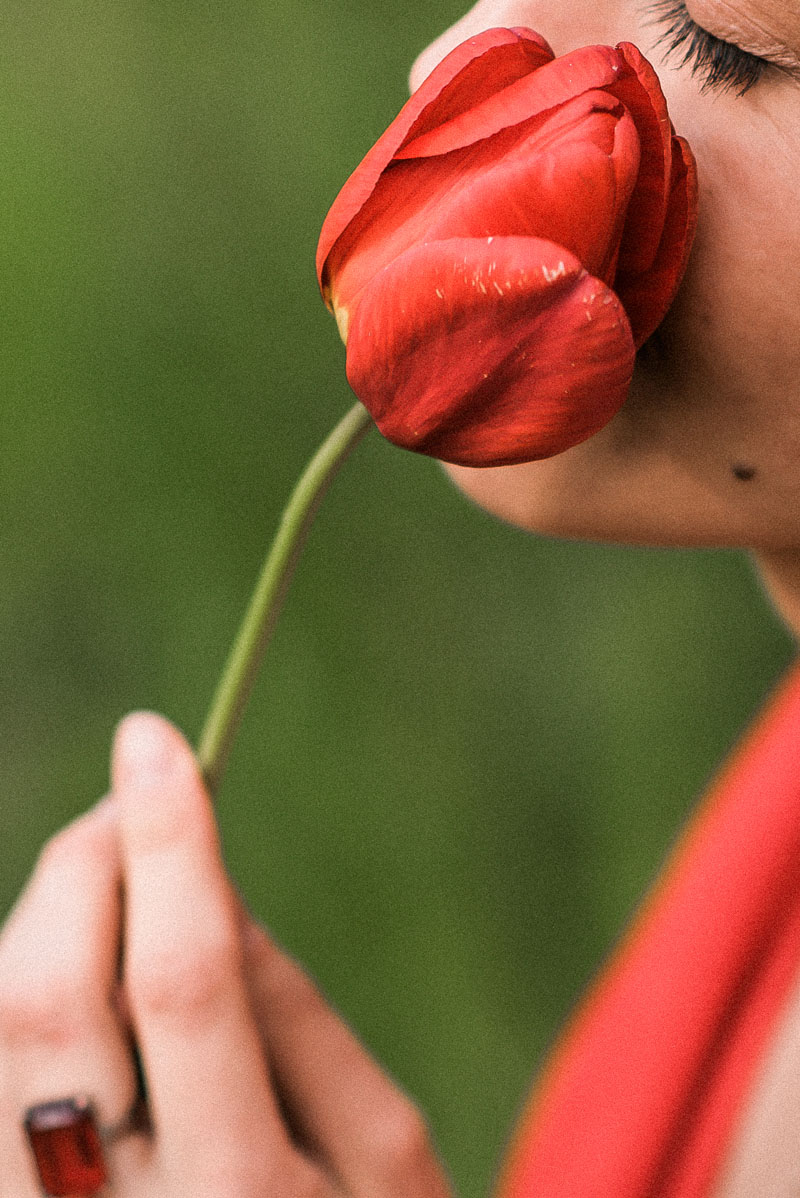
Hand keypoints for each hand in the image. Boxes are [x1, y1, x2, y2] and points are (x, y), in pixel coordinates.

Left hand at [0, 713, 453, 1196]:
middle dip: (84, 864)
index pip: (187, 976)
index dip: (170, 843)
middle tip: (132, 797)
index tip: (159, 740)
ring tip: (110, 892)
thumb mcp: (385, 1157)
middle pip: (48, 998)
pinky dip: (16, 996)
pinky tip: (68, 979)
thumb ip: (305, 1023)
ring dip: (40, 925)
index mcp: (246, 1195)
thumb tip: (224, 899)